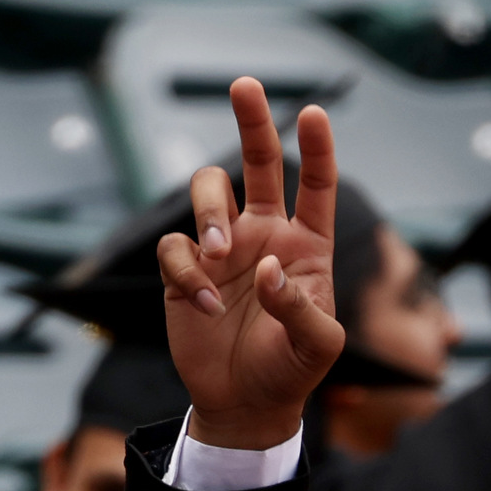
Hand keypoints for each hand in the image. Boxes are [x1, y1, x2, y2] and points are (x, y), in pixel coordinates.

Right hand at [157, 81, 345, 451]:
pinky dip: (186, 272)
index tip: (313, 113)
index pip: (316, 185)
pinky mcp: (184, 273)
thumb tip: (268, 269)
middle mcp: (263, 235)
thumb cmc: (291, 371)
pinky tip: (205, 306)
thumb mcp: (317, 347)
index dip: (317, 148)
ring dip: (209, 212)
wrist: (244, 404)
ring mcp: (222, 249)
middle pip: (257, 162)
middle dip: (252, 121)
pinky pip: (174, 248)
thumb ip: (300, 307)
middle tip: (244, 86)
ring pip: (208, 193)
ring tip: (218, 252)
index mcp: (306, 245)